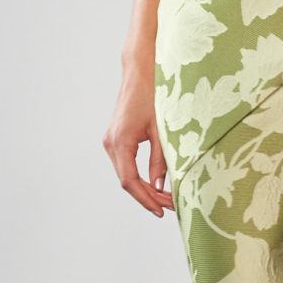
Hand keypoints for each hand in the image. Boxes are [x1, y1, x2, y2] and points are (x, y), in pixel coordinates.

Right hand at [102, 62, 173, 218]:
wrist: (140, 72)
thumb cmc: (153, 96)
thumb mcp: (161, 130)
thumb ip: (160, 159)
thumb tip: (161, 185)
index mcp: (120, 142)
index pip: (129, 181)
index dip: (145, 199)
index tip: (161, 211)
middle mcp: (111, 144)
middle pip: (127, 181)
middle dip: (149, 196)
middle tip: (171, 207)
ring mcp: (111, 142)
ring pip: (126, 174)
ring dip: (145, 188)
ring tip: (167, 199)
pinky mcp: (116, 139)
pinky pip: (126, 165)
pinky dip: (140, 177)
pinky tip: (156, 184)